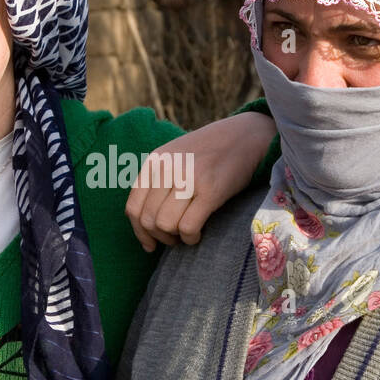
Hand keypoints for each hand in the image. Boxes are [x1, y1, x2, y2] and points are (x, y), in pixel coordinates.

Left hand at [126, 113, 275, 251]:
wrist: (245, 135)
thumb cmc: (209, 152)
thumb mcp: (174, 157)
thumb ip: (156, 182)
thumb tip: (142, 224)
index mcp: (155, 161)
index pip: (133, 207)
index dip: (139, 232)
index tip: (150, 244)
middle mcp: (167, 168)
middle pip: (148, 220)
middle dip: (160, 237)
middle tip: (174, 238)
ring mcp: (189, 178)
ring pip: (165, 225)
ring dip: (175, 238)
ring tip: (186, 233)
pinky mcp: (211, 190)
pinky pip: (187, 227)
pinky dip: (190, 238)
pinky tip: (198, 234)